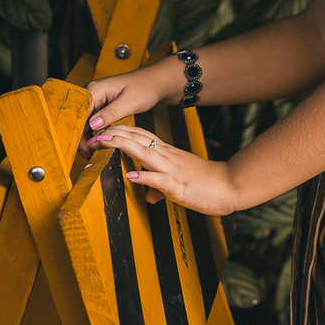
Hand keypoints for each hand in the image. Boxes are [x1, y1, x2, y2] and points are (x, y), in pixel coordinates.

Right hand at [79, 57, 179, 157]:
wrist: (154, 82)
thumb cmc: (144, 87)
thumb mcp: (129, 102)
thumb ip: (110, 113)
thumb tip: (93, 125)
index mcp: (94, 89)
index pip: (78, 114)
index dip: (79, 133)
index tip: (85, 148)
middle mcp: (91, 93)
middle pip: (78, 119)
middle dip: (82, 137)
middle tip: (88, 154)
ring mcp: (96, 99)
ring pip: (84, 121)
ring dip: (87, 137)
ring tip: (92, 152)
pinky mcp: (101, 105)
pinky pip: (92, 120)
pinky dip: (94, 132)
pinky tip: (98, 142)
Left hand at [89, 124, 236, 214]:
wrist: (232, 186)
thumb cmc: (208, 184)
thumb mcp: (180, 183)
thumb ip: (161, 187)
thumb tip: (149, 196)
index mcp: (168, 154)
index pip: (140, 135)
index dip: (120, 130)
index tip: (102, 129)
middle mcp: (168, 157)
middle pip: (138, 138)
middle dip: (113, 134)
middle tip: (92, 132)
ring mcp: (174, 170)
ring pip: (144, 153)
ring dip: (122, 146)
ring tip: (103, 143)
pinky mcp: (180, 187)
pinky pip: (159, 180)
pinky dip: (144, 176)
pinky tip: (130, 174)